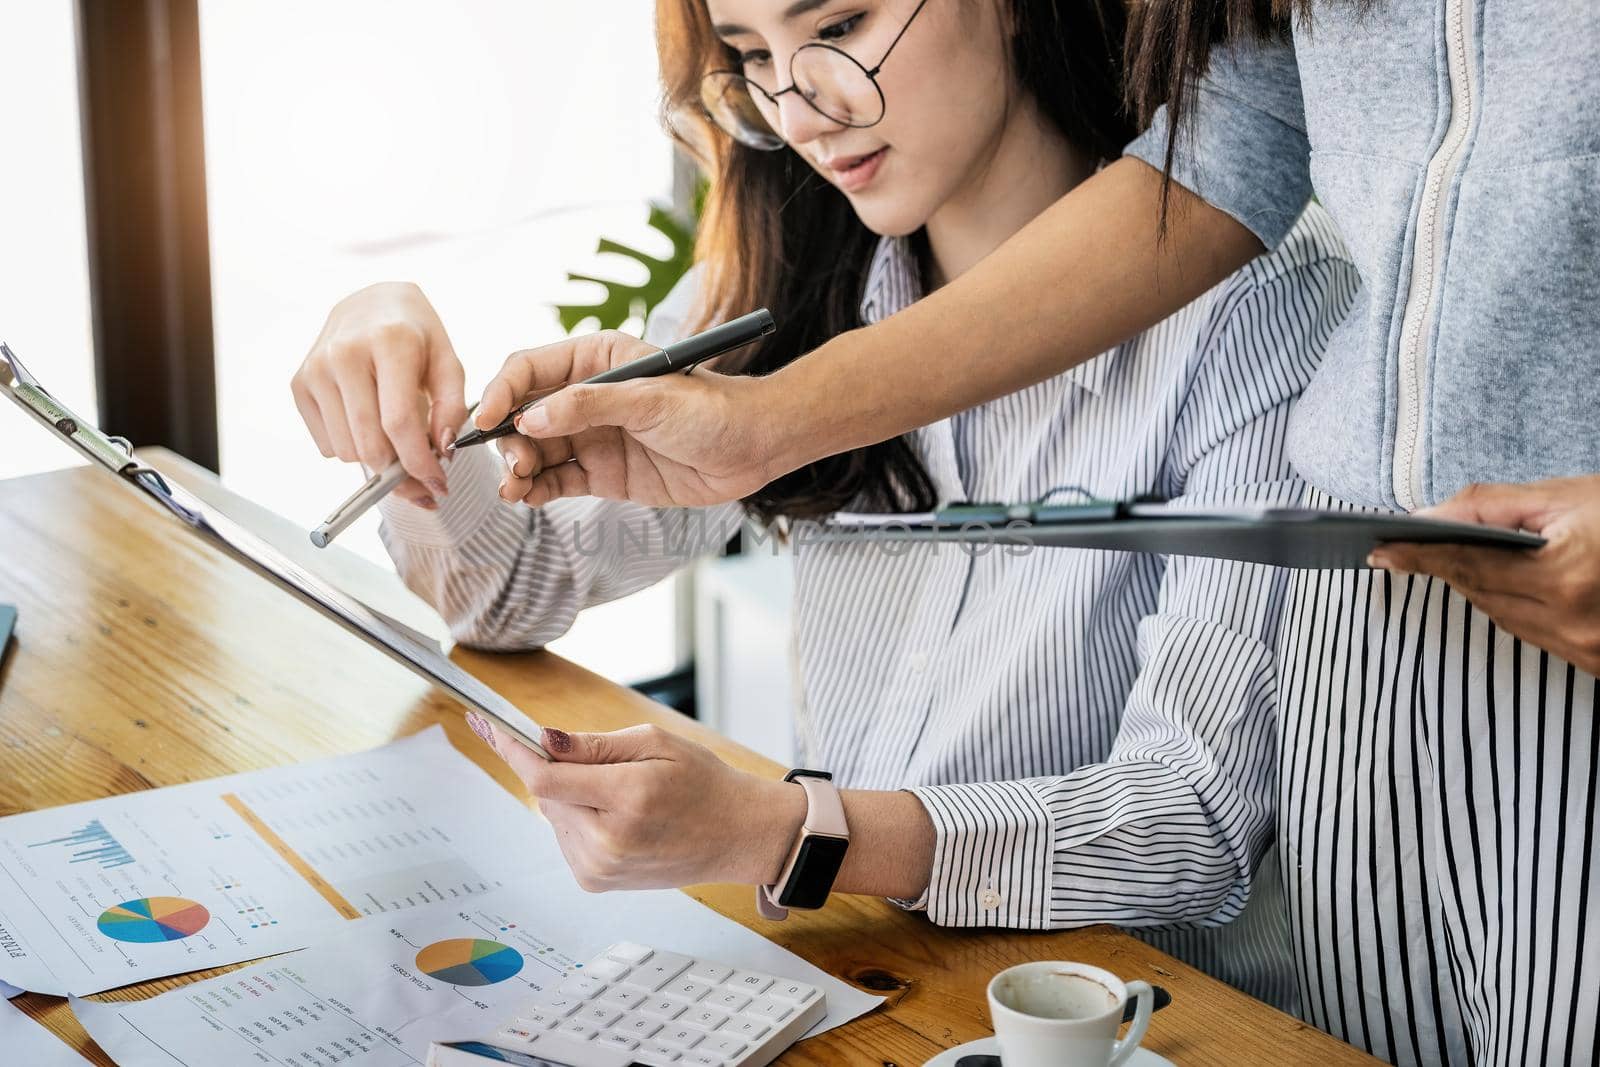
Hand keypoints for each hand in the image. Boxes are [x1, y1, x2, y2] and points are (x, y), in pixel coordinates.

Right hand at [291, 282, 468, 507]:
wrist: (371, 301)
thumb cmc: (416, 335)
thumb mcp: (448, 362)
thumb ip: (452, 408)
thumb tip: (442, 451)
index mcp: (389, 342)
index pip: (398, 422)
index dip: (419, 463)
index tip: (438, 485)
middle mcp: (344, 354)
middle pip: (369, 444)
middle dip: (400, 475)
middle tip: (422, 480)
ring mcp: (316, 369)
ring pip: (347, 451)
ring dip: (376, 459)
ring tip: (395, 439)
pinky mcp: (299, 384)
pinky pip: (327, 445)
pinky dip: (352, 446)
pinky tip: (367, 421)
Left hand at [465, 715, 803, 891]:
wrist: (735, 834)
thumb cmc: (703, 782)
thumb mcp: (657, 744)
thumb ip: (595, 745)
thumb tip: (544, 740)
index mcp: (627, 801)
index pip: (545, 778)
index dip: (513, 750)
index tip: (488, 726)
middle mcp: (608, 843)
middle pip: (545, 795)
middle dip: (558, 769)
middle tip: (600, 761)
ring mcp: (599, 868)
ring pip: (552, 814)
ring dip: (570, 796)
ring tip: (622, 795)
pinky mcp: (594, 881)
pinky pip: (564, 835)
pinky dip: (579, 818)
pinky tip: (618, 817)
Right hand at [477, 330, 783, 508]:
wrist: (753, 449)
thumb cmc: (711, 410)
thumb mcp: (651, 400)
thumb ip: (588, 407)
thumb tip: (529, 419)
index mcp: (595, 359)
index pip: (530, 369)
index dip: (501, 392)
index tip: (484, 421)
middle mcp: (586, 396)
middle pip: (524, 414)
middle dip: (508, 439)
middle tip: (513, 465)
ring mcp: (592, 436)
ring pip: (535, 451)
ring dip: (517, 468)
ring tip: (513, 488)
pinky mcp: (603, 473)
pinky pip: (556, 480)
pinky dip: (536, 490)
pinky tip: (525, 498)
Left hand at [1368, 475, 1599, 674]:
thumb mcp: (1568, 496)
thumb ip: (1490, 506)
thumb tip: (1428, 516)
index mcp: (1569, 576)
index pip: (1470, 566)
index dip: (1419, 556)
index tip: (1379, 550)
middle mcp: (1579, 624)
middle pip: (1482, 595)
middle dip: (1446, 568)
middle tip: (1403, 548)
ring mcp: (1592, 651)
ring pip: (1504, 619)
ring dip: (1479, 588)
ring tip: (1453, 557)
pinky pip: (1535, 635)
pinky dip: (1515, 608)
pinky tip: (1508, 584)